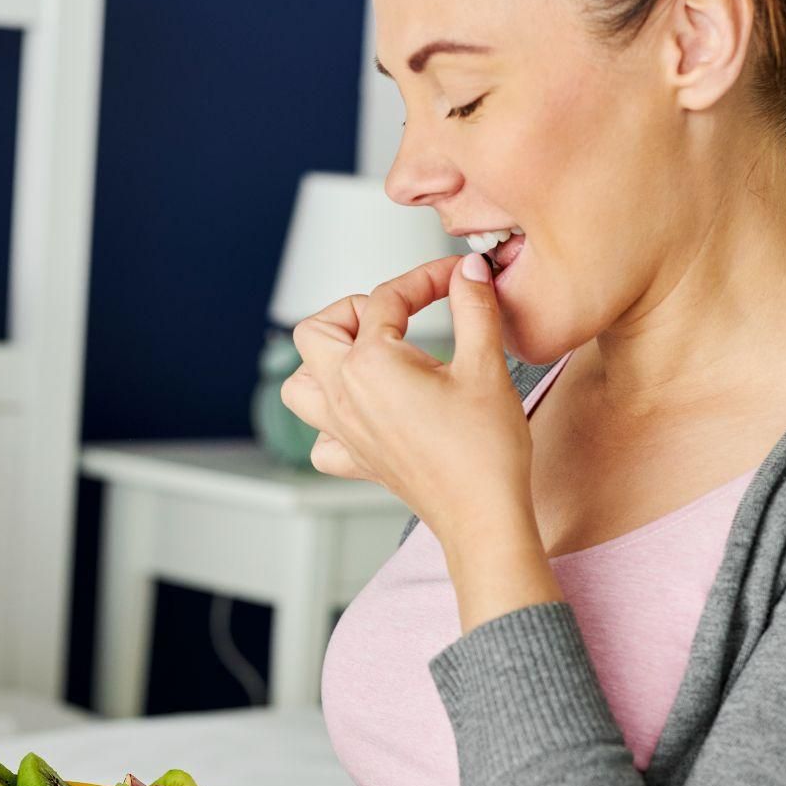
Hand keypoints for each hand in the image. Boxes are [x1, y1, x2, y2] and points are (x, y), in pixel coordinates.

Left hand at [280, 252, 532, 549]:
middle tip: (399, 313)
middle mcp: (345, 396)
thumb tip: (470, 271)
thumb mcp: (485, 364)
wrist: (483, 515)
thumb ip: (474, 307)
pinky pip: (319, 437)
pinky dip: (331, 419)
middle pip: (317, 331)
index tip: (457, 277)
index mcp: (370, 365)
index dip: (426, 278)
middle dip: (355, 311)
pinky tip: (367, 412)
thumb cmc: (484, 450)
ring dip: (325, 361)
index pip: (387, 299)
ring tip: (368, 355)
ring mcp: (345, 432)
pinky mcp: (357, 460)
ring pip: (300, 384)